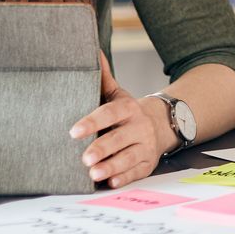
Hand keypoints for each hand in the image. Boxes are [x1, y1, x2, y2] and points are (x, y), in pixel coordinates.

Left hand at [69, 52, 168, 188]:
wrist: (161, 124)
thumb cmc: (127, 113)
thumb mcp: (117, 95)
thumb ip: (103, 78)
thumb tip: (90, 51)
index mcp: (128, 108)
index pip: (110, 114)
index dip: (92, 122)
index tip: (73, 132)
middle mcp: (139, 127)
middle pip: (120, 138)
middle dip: (102, 148)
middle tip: (85, 157)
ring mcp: (145, 146)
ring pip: (129, 157)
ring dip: (112, 166)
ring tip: (94, 173)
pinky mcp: (148, 163)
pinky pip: (137, 172)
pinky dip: (124, 177)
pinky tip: (112, 182)